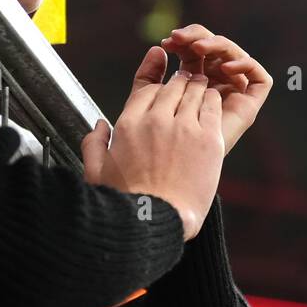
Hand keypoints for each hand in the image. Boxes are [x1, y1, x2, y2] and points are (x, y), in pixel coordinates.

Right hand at [81, 51, 224, 240]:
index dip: (157, 84)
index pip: (147, 89)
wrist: (156, 222)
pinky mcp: (208, 139)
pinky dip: (213, 100)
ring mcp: (183, 128)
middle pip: (172, 86)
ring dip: (198, 88)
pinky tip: (212, 103)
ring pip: (195, 90)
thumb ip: (93, 144)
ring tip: (201, 89)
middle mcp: (156, 121)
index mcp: (128, 125)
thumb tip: (99, 126)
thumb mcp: (96, 172)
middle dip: (180, 84)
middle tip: (186, 85)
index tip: (164, 87)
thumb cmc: (127, 203)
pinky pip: (213, 105)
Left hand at [159, 25, 271, 155]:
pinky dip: (245, 65)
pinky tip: (225, 68)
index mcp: (191, 80)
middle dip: (197, 38)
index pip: (192, 48)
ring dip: (217, 45)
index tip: (167, 42)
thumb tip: (158, 47)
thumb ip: (148, 77)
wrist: (168, 184)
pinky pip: (258, 78)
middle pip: (213, 47)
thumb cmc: (153, 148)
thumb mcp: (146, 104)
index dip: (182, 41)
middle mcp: (214, 83)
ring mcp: (233, 93)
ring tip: (198, 48)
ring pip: (233, 55)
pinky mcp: (250, 105)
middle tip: (179, 39)